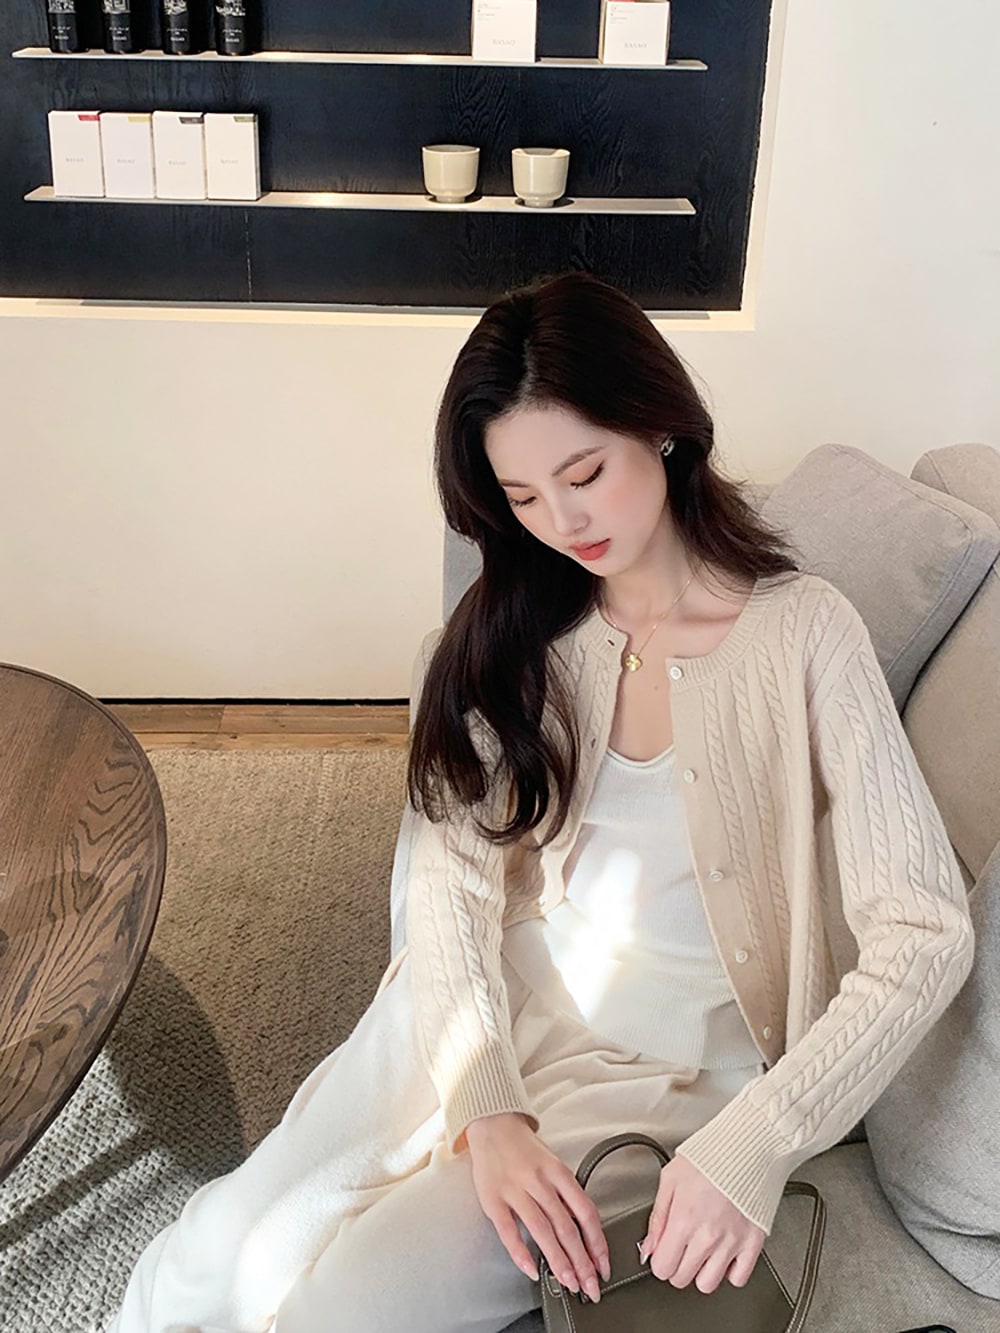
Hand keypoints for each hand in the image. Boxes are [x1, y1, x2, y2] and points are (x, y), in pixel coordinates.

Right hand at [465, 1113, 611, 1303]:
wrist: (492, 1125)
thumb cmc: (525, 1148)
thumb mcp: (553, 1163)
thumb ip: (566, 1194)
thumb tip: (585, 1230)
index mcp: (558, 1171)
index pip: (586, 1212)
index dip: (598, 1243)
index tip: (603, 1266)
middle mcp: (539, 1180)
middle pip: (566, 1227)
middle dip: (581, 1262)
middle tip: (590, 1286)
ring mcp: (515, 1190)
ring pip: (542, 1231)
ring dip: (558, 1261)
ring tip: (568, 1282)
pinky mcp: (493, 1199)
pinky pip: (508, 1231)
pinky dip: (521, 1253)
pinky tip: (532, 1270)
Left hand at [639, 1154, 765, 1292]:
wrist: (746, 1148)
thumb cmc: (708, 1158)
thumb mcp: (670, 1179)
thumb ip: (657, 1218)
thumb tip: (648, 1248)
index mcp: (683, 1220)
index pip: (662, 1268)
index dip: (660, 1261)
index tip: (664, 1252)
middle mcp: (707, 1236)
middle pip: (683, 1279)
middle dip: (678, 1266)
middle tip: (683, 1248)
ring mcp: (732, 1243)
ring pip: (708, 1284)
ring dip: (702, 1271)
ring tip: (703, 1252)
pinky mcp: (753, 1244)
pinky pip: (739, 1279)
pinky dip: (730, 1271)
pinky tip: (724, 1253)